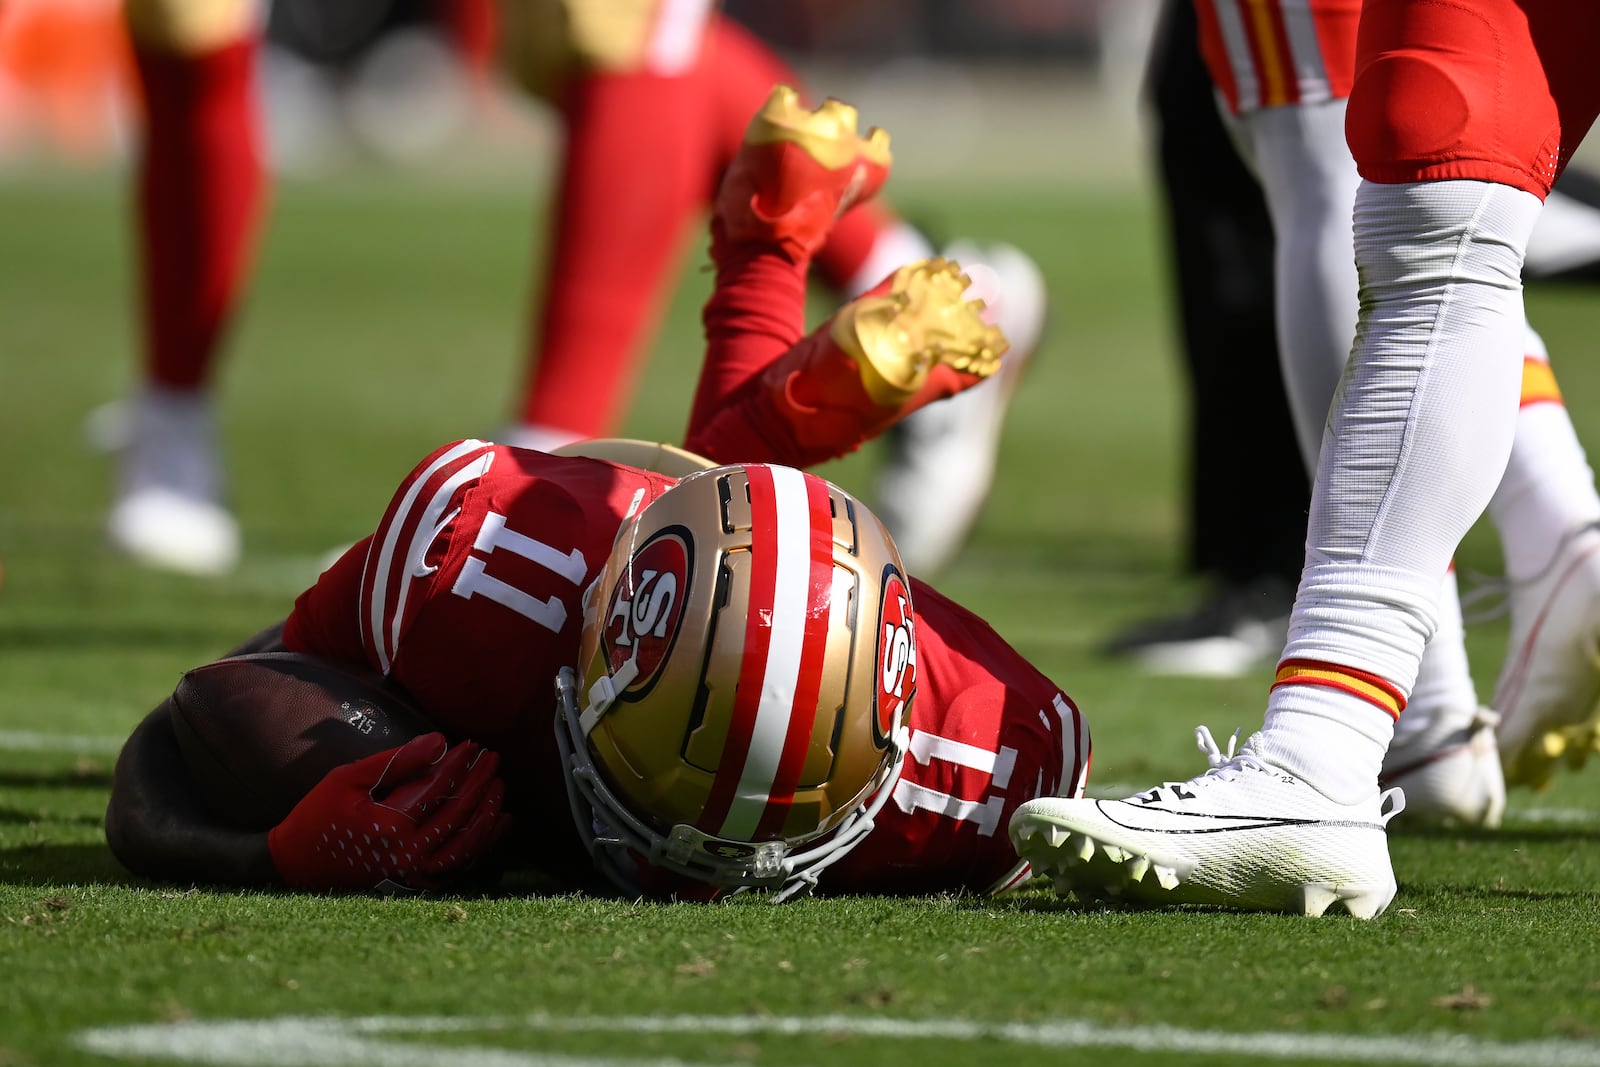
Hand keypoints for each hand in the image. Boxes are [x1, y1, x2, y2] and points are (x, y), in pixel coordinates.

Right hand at [267, 733, 509, 890]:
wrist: (296, 866)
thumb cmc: (318, 816)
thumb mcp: (348, 779)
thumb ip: (396, 761)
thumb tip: (439, 741)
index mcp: (391, 828)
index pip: (439, 789)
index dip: (459, 763)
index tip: (472, 744)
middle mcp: (409, 855)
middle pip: (459, 814)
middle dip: (480, 782)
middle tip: (494, 757)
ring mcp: (415, 874)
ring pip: (468, 844)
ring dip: (488, 813)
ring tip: (499, 785)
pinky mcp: (417, 883)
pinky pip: (461, 864)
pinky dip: (484, 843)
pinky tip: (499, 822)